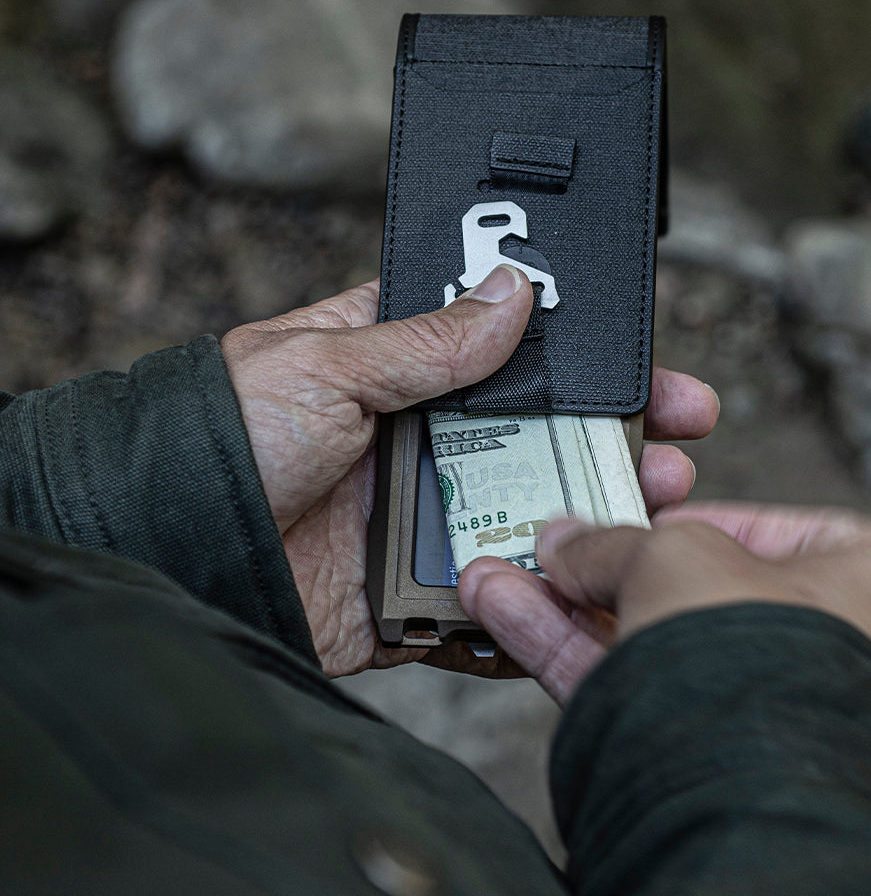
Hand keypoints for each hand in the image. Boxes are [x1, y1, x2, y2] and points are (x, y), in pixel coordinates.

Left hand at [221, 265, 719, 675]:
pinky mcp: (409, 589)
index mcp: (400, 371)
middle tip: (681, 449)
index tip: (645, 368)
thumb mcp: (326, 365)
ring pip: (528, 519)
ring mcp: (420, 515)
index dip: (581, 358)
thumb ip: (427, 340)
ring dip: (593, 523)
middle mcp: (421, 441)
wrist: (164, 551)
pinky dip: (532, 606)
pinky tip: (588, 598)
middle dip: (614, 443)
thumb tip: (513, 289)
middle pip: (539, 439)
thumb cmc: (223, 436)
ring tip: (657, 518)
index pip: (511, 352)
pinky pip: (485, 601)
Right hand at [458, 502, 870, 736]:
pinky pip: (631, 687)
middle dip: (603, 566)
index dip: (694, 514)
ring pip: (650, 640)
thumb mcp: (678, 555)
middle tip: (554, 548)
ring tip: (504, 576)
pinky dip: (567, 652)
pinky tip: (508, 614)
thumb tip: (565, 544)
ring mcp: (772, 714)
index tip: (637, 514)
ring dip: (566, 608)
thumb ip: (615, 543)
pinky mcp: (714, 761)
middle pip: (694, 588)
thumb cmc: (767, 659)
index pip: (773, 528)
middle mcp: (836, 654)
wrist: (750, 798)